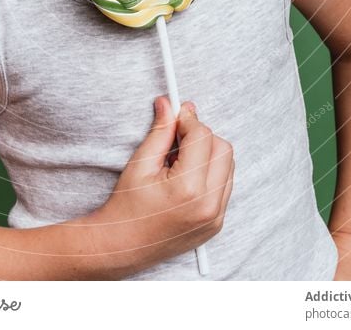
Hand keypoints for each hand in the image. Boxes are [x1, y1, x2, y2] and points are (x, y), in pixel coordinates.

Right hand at [96, 96, 234, 276]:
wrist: (122, 246)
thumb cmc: (127, 206)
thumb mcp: (140, 163)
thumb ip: (160, 131)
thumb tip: (169, 103)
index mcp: (188, 188)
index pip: (203, 135)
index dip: (188, 120)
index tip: (175, 115)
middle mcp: (208, 205)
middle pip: (222, 148)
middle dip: (202, 136)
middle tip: (177, 138)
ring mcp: (215, 217)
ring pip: (228, 165)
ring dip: (208, 154)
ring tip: (179, 161)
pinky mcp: (217, 224)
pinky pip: (225, 185)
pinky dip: (210, 173)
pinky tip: (186, 177)